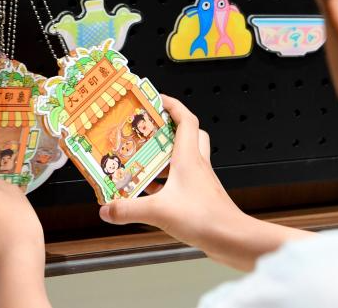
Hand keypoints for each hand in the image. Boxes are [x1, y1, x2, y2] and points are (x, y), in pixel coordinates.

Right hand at [98, 97, 310, 269]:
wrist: (231, 238)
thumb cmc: (204, 218)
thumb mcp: (157, 212)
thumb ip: (128, 209)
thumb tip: (106, 209)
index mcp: (189, 157)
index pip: (185, 119)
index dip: (172, 105)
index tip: (156, 99)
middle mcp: (197, 165)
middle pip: (189, 134)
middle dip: (169, 129)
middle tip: (148, 132)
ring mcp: (201, 180)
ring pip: (186, 157)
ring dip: (167, 157)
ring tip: (144, 163)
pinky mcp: (202, 196)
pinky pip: (184, 180)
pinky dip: (169, 182)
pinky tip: (153, 194)